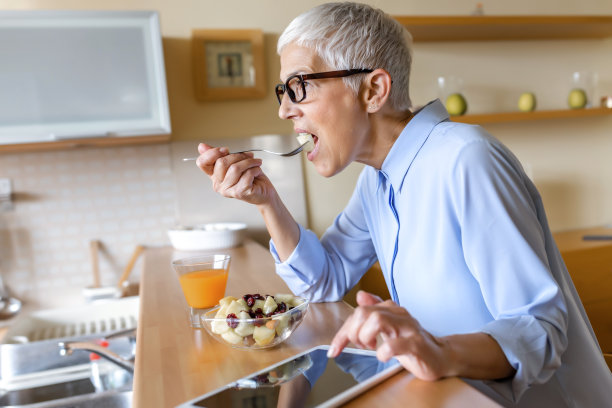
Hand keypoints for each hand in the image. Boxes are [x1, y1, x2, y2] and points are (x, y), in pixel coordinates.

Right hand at [196, 143, 274, 205]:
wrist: (264, 192)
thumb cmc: (251, 177)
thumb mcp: (235, 162)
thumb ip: (220, 155)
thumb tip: (201, 146)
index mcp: (214, 175)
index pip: (202, 163)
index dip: (212, 153)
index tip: (226, 149)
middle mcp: (218, 184)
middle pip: (222, 162)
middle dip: (239, 156)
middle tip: (250, 157)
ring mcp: (227, 190)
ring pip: (235, 168)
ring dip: (250, 162)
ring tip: (256, 163)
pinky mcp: (239, 192)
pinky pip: (247, 174)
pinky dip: (255, 169)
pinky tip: (257, 172)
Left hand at [328, 291, 449, 380]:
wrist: (440, 356)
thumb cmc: (411, 343)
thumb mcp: (389, 327)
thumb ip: (374, 312)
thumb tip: (360, 295)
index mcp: (390, 309)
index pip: (358, 312)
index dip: (343, 332)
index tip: (334, 349)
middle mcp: (399, 314)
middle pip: (365, 312)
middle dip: (354, 332)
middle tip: (360, 345)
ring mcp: (409, 328)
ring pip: (378, 320)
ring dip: (366, 337)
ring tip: (372, 348)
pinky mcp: (416, 344)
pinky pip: (394, 344)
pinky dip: (383, 351)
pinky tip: (383, 356)